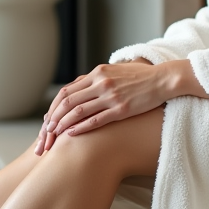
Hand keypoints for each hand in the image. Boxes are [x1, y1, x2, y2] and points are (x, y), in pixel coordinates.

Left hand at [34, 59, 203, 153]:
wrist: (163, 79)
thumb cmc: (140, 77)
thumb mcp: (115, 72)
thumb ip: (97, 79)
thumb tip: (81, 88)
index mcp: (97, 73)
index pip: (66, 91)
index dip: (53, 107)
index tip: (46, 121)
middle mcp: (100, 83)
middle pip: (67, 102)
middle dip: (52, 119)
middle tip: (45, 134)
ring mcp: (110, 96)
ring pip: (78, 111)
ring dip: (62, 125)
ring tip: (53, 136)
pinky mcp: (121, 108)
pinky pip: (96, 119)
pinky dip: (81, 127)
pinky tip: (71, 135)